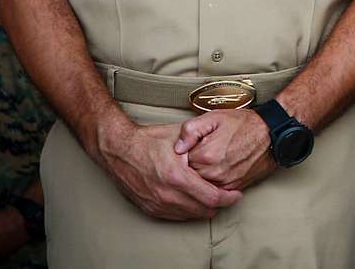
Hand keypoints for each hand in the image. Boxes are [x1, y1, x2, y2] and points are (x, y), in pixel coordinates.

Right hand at [96, 120, 241, 220]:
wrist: (118, 150)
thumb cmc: (149, 140)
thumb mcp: (180, 138)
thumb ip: (202, 146)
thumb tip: (223, 152)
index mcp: (177, 178)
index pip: (212, 197)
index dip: (228, 198)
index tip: (236, 194)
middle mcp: (166, 195)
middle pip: (203, 211)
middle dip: (219, 205)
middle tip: (227, 195)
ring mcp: (157, 204)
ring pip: (190, 216)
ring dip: (203, 208)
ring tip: (211, 196)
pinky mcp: (149, 208)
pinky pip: (175, 216)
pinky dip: (188, 210)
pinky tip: (193, 199)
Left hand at [174, 109, 278, 190]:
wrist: (271, 133)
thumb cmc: (244, 124)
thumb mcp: (214, 117)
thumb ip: (190, 130)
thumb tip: (177, 147)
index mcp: (205, 156)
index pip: (180, 163)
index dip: (183, 155)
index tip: (188, 149)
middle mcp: (214, 173)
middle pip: (189, 178)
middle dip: (190, 168)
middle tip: (198, 154)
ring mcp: (225, 183)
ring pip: (201, 186)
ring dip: (201, 177)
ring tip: (209, 162)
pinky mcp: (234, 188)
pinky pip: (215, 191)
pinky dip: (213, 183)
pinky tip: (217, 170)